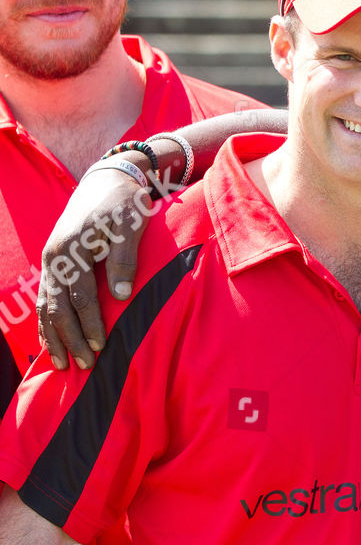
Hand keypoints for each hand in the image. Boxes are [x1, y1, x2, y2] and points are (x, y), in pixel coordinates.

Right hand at [35, 162, 154, 368]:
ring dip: (53, 335)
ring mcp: (51, 259)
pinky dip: (46, 320)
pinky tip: (49, 339)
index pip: (80, 296)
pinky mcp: (54, 261)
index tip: (100, 348)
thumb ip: (124, 259)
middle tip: (82, 365)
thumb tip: (120, 295)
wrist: (108, 179)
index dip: (89, 324)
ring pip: (46, 304)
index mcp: (72, 249)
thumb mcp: (130, 225)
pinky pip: (45, 296)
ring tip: (61, 362)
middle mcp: (55, 256)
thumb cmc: (123, 203)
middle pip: (58, 306)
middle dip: (68, 338)